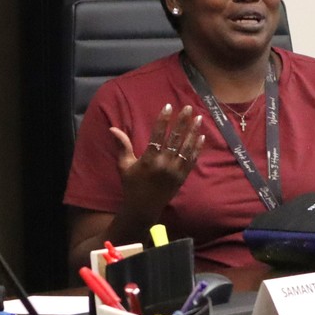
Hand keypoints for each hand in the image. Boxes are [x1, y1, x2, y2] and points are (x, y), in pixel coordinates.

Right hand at [110, 103, 205, 219]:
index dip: (163, 120)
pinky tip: (201, 137)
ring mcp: (175, 171)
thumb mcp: (124, 165)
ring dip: (193, 132)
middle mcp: (164, 164)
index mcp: (149, 160)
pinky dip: (197, 148)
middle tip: (189, 108)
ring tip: (199, 118)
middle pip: (175, 139)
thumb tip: (113, 129)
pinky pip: (191, 160)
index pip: (158, 135)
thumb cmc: (131, 185)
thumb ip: (122, 146)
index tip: (168, 106)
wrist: (143, 208)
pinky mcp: (182, 177)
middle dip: (182, 122)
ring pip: (186, 148)